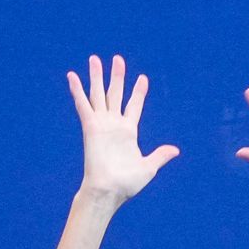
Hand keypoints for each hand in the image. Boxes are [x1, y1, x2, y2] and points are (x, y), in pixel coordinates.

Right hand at [67, 54, 178, 205]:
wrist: (109, 190)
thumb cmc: (127, 184)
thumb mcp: (148, 168)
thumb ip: (159, 156)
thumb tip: (175, 150)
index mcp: (128, 132)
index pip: (134, 106)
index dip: (138, 92)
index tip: (142, 78)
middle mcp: (114, 125)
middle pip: (115, 94)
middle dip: (117, 76)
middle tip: (118, 59)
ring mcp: (101, 124)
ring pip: (98, 94)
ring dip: (97, 76)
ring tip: (95, 58)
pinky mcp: (90, 126)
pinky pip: (83, 104)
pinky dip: (77, 90)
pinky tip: (73, 76)